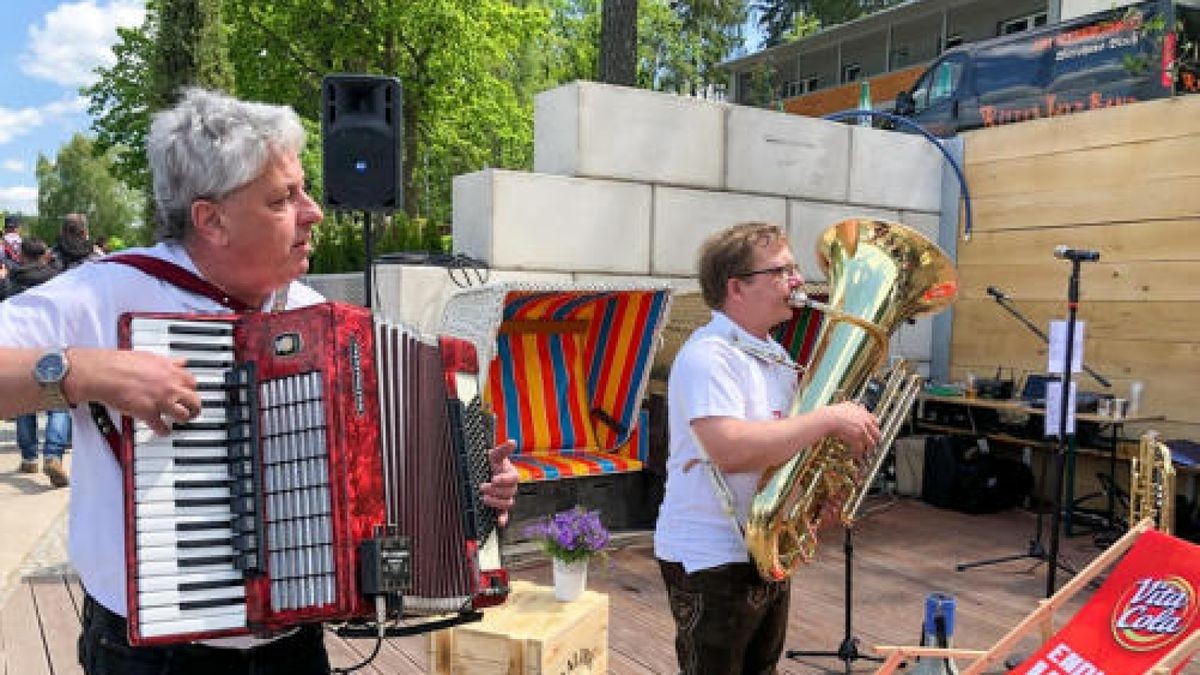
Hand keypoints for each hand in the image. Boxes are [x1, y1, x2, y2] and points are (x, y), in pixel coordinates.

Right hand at [67, 348, 200, 435]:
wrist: (102, 373)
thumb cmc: (119, 363)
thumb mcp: (149, 356)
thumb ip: (167, 362)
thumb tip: (179, 362)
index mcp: (170, 370)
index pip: (192, 381)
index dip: (191, 388)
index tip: (190, 392)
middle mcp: (169, 386)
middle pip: (194, 400)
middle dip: (195, 406)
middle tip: (193, 410)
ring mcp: (160, 400)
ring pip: (183, 415)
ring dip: (184, 419)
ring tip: (181, 421)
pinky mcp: (148, 413)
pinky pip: (162, 427)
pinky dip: (164, 431)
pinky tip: (163, 431)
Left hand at [481, 439, 518, 526]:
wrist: (484, 473)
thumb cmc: (491, 463)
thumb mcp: (494, 456)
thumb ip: (502, 450)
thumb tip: (512, 441)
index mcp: (511, 474)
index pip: (514, 478)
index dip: (505, 479)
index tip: (494, 478)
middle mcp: (511, 487)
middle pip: (510, 492)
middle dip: (496, 490)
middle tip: (483, 487)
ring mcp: (506, 498)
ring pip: (508, 503)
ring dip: (497, 502)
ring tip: (484, 498)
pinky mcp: (500, 507)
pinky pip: (504, 514)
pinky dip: (503, 518)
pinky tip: (499, 523)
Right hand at [822, 401, 880, 457]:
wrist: (829, 418)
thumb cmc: (834, 412)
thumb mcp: (847, 405)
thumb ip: (856, 406)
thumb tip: (860, 406)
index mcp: (864, 414)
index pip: (876, 422)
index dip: (875, 429)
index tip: (874, 434)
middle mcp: (865, 422)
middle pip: (877, 434)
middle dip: (875, 441)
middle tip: (872, 446)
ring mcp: (862, 430)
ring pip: (871, 443)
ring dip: (869, 449)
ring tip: (866, 454)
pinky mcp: (856, 438)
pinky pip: (860, 448)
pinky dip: (858, 453)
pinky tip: (856, 456)